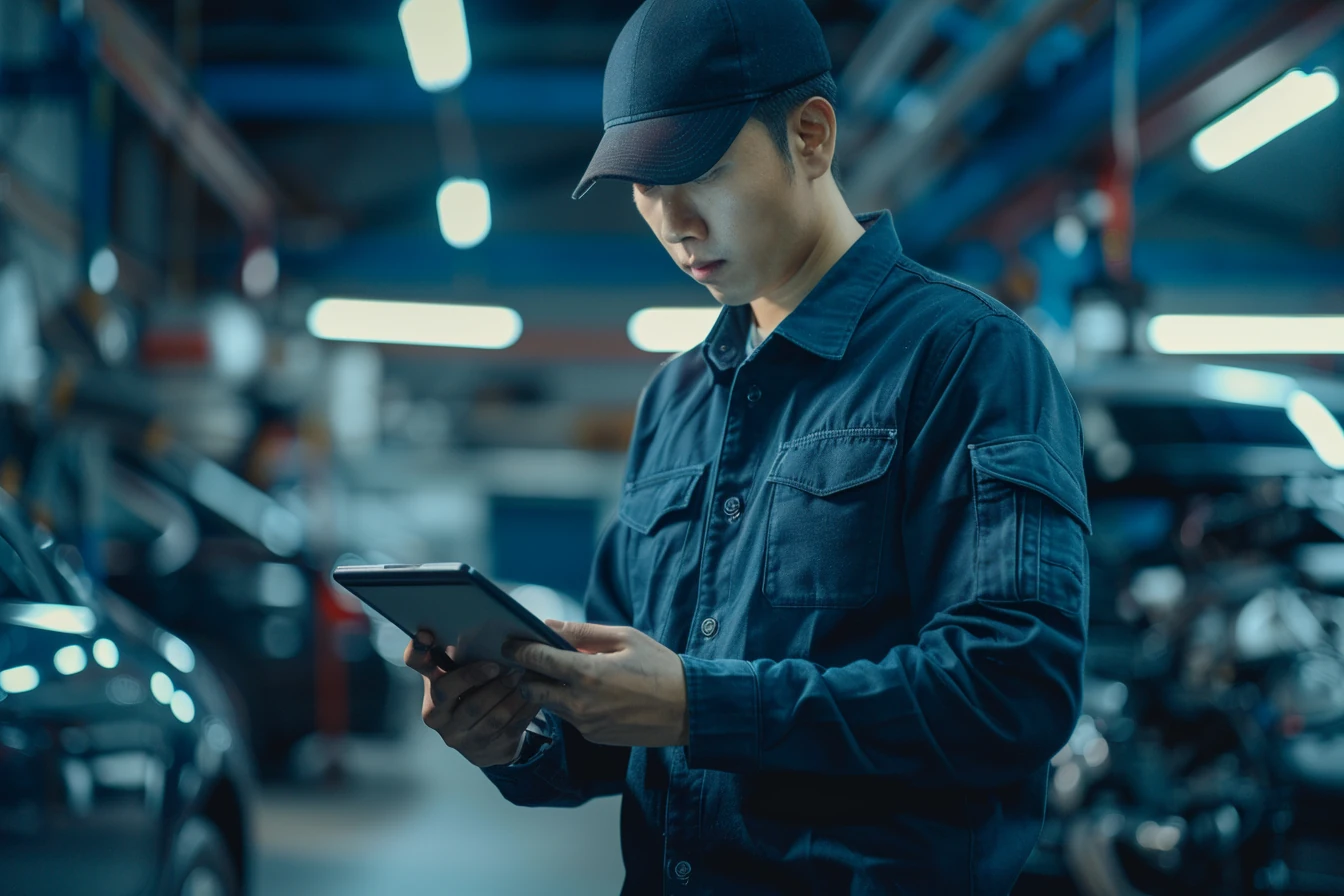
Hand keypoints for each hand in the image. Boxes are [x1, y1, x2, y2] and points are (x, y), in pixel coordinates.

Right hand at [403, 631, 542, 767]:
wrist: (489, 740)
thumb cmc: (478, 692)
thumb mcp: (468, 672)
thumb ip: (467, 653)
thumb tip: (484, 621)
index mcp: (430, 685)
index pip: (415, 664)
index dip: (418, 649)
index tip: (427, 634)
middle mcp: (436, 714)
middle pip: (448, 691)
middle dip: (474, 676)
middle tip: (499, 665)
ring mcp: (458, 736)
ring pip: (482, 713)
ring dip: (505, 693)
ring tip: (522, 676)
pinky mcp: (482, 749)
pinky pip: (505, 727)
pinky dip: (522, 708)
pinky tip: (534, 695)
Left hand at [502, 620, 687, 747]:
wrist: (690, 710)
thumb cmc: (660, 667)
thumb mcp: (625, 638)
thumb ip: (582, 633)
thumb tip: (549, 624)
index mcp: (587, 674)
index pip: (538, 659)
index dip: (519, 648)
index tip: (509, 642)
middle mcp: (580, 704)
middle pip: (532, 687)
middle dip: (527, 673)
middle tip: (532, 658)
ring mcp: (585, 724)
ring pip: (550, 704)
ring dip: (549, 688)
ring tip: (564, 672)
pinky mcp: (593, 736)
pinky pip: (570, 716)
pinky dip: (570, 702)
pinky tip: (589, 691)